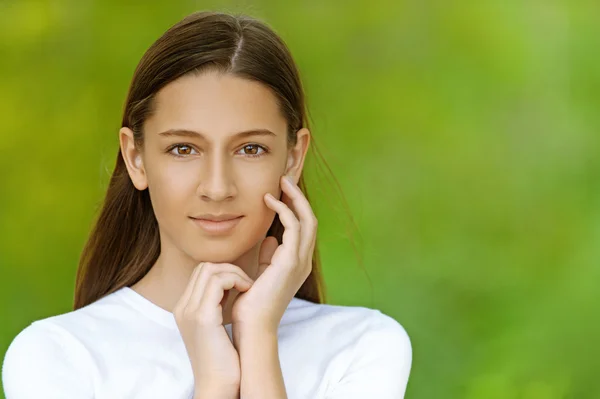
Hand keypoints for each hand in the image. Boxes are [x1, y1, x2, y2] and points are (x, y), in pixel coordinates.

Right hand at [173, 262, 253, 394]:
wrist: (218, 385)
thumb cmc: (224, 359)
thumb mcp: (216, 326)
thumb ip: (217, 304)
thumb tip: (231, 284)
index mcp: (184, 308)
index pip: (201, 272)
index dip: (224, 271)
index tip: (242, 284)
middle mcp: (183, 307)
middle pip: (204, 267)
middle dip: (229, 268)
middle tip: (246, 284)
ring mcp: (190, 311)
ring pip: (210, 270)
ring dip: (234, 273)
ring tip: (248, 288)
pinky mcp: (202, 317)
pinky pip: (218, 282)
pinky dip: (236, 280)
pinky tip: (247, 291)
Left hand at [231, 175, 317, 331]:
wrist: (252, 326)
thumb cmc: (251, 304)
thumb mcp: (261, 274)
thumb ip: (268, 257)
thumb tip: (270, 240)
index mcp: (297, 263)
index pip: (303, 228)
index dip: (296, 207)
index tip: (280, 191)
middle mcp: (303, 261)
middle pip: (310, 219)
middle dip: (299, 197)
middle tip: (284, 179)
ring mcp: (300, 261)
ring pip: (307, 219)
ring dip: (294, 198)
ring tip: (281, 182)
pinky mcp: (290, 262)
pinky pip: (293, 226)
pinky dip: (283, 209)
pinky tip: (268, 201)